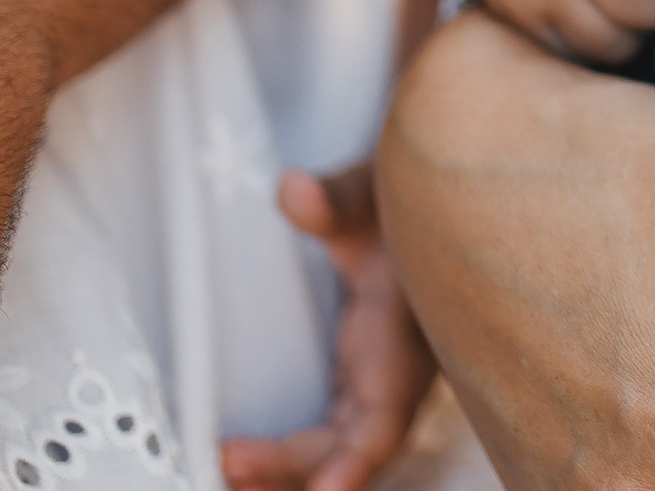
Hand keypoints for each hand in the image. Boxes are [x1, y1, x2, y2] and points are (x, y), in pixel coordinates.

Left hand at [225, 165, 434, 490]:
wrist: (426, 203)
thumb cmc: (399, 201)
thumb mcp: (372, 191)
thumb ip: (334, 198)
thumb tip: (295, 193)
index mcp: (407, 331)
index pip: (388, 409)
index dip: (359, 456)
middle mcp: (400, 368)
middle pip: (355, 443)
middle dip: (296, 467)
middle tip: (228, 463)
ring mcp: (381, 380)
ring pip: (344, 446)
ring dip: (292, 471)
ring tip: (228, 471)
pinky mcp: (363, 382)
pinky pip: (334, 434)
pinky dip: (295, 457)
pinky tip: (248, 464)